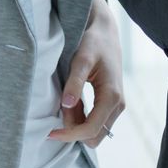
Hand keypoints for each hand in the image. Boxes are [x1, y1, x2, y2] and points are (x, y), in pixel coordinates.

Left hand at [48, 0, 125, 146]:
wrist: (105, 31)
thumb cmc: (93, 42)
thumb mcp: (81, 59)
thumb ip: (74, 82)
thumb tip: (67, 105)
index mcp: (111, 96)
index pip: (90, 129)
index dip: (69, 135)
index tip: (50, 132)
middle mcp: (118, 104)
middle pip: (95, 136)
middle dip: (73, 131)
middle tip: (56, 114)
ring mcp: (116, 105)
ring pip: (95, 130)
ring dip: (77, 124)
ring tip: (63, 102)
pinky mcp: (111, 102)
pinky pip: (96, 121)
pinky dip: (81, 118)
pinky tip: (70, 102)